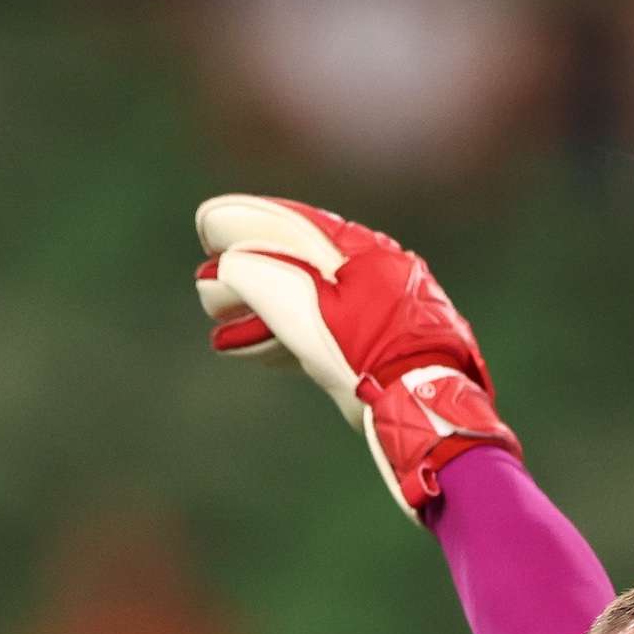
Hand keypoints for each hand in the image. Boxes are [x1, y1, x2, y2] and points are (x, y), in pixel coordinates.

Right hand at [192, 194, 520, 521]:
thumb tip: (229, 264)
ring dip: (262, 312)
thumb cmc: (368, 356)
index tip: (209, 223)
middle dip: (248, 276)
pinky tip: (258, 352)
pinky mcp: (384, 350)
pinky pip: (327, 333)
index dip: (247, 222)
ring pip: (311, 303)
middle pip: (301, 265)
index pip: (297, 224)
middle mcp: (379, 274)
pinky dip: (289, 337)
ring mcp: (384, 312)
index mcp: (366, 252)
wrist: (426, 412)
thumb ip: (263, 278)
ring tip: (219, 328)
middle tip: (207, 287)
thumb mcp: (304, 311)